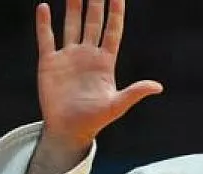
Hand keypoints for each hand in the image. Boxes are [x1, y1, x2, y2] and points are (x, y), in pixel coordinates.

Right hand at [34, 0, 161, 147]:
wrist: (69, 131)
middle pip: (93, 22)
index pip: (112, 31)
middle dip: (95, 3)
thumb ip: (135, 92)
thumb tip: (158, 87)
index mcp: (105, 62)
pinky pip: (46, 39)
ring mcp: (68, 57)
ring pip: (71, 25)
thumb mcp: (117, 105)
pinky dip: (44, 24)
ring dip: (72, 7)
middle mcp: (87, 55)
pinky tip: (44, 7)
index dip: (115, 13)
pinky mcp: (50, 63)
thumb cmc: (95, 120)